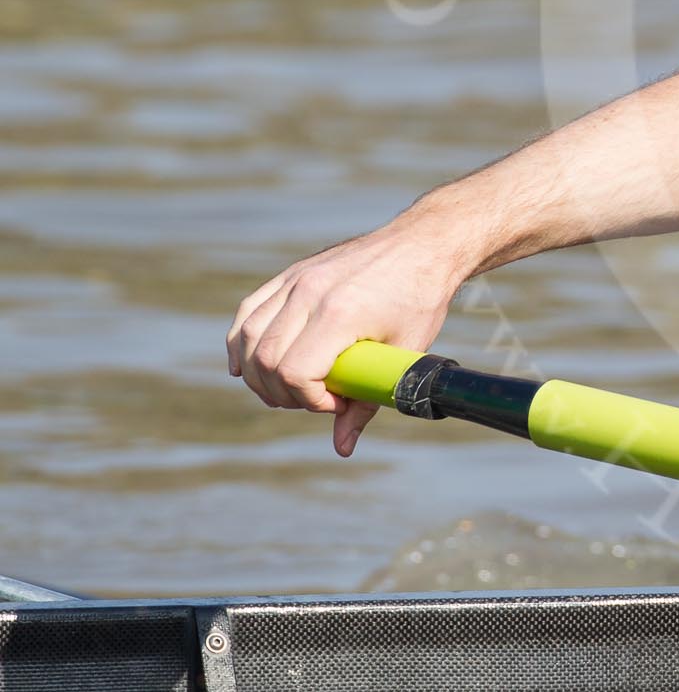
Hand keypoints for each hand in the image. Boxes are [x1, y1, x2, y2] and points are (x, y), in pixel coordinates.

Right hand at [227, 210, 472, 455]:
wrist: (424, 245)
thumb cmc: (421, 299)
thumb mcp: (404, 352)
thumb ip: (368, 401)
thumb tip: (342, 447)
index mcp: (339, 312)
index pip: (293, 371)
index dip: (308, 399)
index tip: (336, 403)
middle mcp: (309, 292)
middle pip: (263, 359)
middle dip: (282, 393)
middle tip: (314, 399)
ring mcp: (296, 279)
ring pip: (247, 337)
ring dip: (257, 374)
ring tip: (288, 389)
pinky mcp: (292, 273)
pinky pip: (248, 311)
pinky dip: (241, 342)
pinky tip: (246, 365)